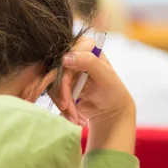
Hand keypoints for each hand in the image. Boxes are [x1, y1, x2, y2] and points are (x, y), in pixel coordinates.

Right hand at [52, 37, 135, 153]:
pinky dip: (65, 109)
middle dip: (63, 94)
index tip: (64, 87)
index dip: (62, 72)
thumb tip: (65, 58)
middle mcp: (74, 58)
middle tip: (67, 108)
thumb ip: (88, 62)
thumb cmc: (114, 91)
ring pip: (54, 86)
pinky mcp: (63, 87)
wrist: (111, 112)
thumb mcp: (106, 75)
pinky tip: (76, 118)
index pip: (66, 55)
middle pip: (56, 72)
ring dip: (65, 105)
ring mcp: (67, 73)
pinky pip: (56, 96)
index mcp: (85, 49)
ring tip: (77, 118)